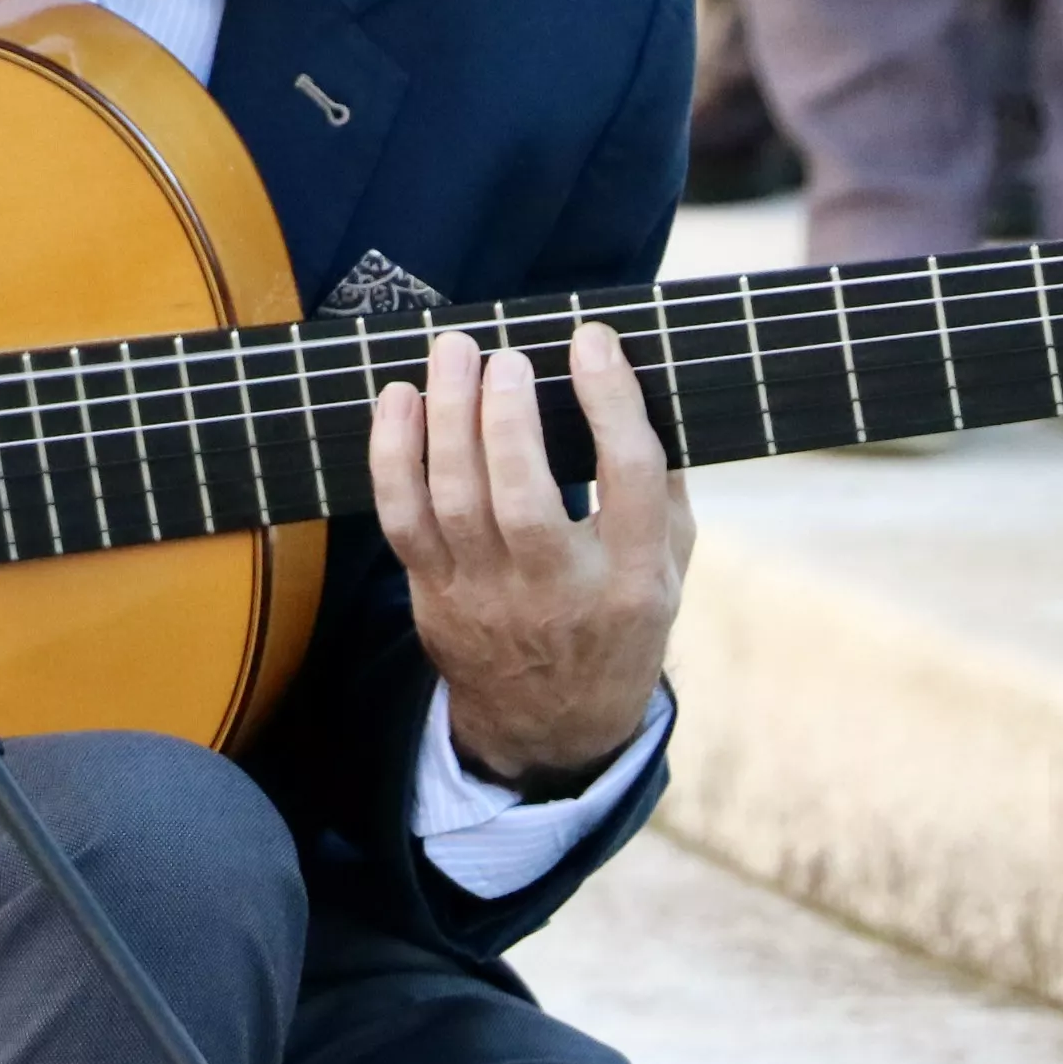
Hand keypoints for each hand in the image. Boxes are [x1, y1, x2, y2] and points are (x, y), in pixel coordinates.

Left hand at [370, 324, 689, 786]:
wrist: (552, 723)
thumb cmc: (616, 618)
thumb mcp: (670, 569)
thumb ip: (661, 487)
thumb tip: (632, 381)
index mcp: (634, 579)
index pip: (630, 479)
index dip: (610, 402)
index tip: (591, 340)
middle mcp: (560, 590)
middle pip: (524, 496)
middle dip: (508, 417)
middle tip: (505, 356)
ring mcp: (489, 597)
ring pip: (456, 501)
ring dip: (448, 419)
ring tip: (454, 353)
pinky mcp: (435, 596)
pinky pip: (402, 519)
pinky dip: (392, 456)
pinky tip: (399, 399)